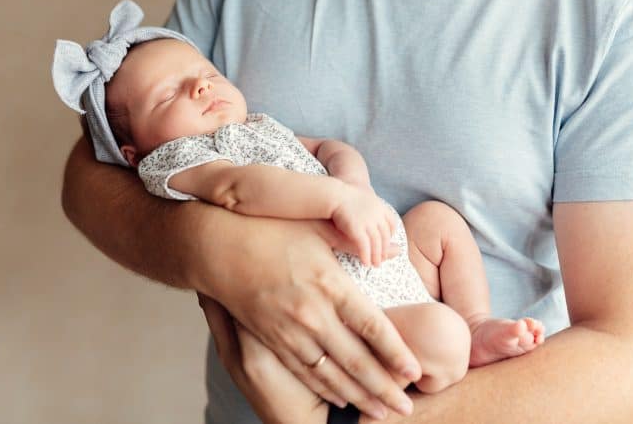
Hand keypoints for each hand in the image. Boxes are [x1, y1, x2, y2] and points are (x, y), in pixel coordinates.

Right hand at [198, 214, 419, 419]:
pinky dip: (326, 389)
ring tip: (381, 413)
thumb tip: (393, 252)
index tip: (415, 372)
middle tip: (406, 409)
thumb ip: (355, 241)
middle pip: (355, 361)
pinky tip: (343, 398)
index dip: (396, 352)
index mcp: (330, 284)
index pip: (372, 326)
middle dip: (383, 389)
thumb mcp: (316, 228)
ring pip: (330, 375)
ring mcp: (289, 331)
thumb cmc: (270, 230)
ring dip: (358, 397)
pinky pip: (304, 372)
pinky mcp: (271, 341)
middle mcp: (312, 314)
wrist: (217, 248)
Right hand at [331, 184, 398, 265]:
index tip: (388, 240)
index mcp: (379, 206)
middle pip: (385, 236)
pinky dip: (366, 256)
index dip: (391, 233)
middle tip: (383, 258)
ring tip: (375, 264)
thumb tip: (371, 208)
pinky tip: (366, 263)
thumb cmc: (344, 194)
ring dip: (376, 256)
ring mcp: (368, 223)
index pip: (391, 222)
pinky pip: (364, 246)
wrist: (334, 194)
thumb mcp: (362, 195)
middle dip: (385, 249)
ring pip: (376, 243)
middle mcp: (377, 215)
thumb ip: (370, 205)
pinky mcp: (357, 230)